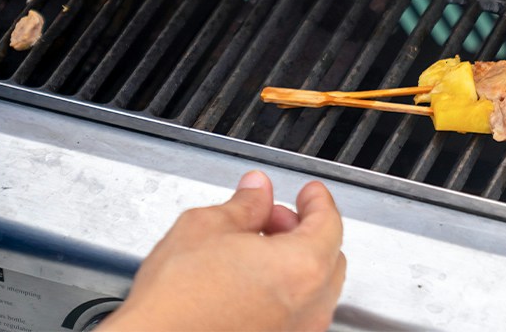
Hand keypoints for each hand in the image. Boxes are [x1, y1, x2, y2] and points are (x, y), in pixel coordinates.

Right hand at [100, 172, 345, 331]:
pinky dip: (284, 292)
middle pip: (327, 256)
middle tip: (272, 217)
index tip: (309, 192)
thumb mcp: (206, 227)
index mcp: (301, 267)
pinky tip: (250, 283)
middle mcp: (309, 307)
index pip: (329, 222)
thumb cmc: (177, 302)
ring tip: (254, 250)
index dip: (317, 200)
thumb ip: (244, 204)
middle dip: (304, 230)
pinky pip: (296, 314)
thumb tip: (257, 190)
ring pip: (314, 289)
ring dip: (295, 262)